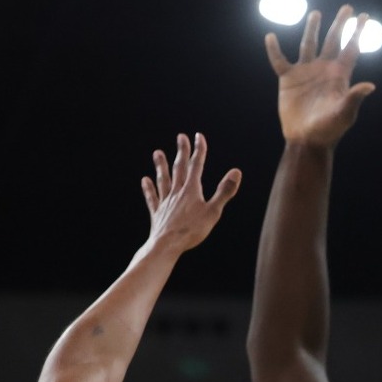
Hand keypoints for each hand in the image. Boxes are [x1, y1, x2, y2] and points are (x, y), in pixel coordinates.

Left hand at [143, 132, 241, 252]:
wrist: (167, 245)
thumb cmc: (192, 230)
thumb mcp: (213, 212)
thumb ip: (224, 191)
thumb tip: (236, 172)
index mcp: (191, 190)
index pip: (197, 165)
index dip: (199, 150)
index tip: (199, 136)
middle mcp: (177, 192)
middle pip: (179, 168)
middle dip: (182, 152)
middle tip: (181, 137)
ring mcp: (165, 202)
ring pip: (163, 180)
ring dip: (161, 166)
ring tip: (158, 153)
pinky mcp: (158, 213)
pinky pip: (152, 198)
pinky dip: (149, 189)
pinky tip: (145, 181)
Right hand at [265, 5, 377, 146]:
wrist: (307, 140)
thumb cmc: (329, 130)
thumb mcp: (344, 114)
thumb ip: (354, 98)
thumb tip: (370, 86)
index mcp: (339, 75)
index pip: (351, 48)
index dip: (358, 32)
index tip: (364, 16)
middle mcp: (323, 69)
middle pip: (333, 41)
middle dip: (340, 25)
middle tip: (347, 8)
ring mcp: (306, 72)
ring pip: (309, 45)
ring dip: (312, 29)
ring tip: (316, 14)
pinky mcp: (288, 79)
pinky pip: (279, 61)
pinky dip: (274, 50)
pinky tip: (270, 37)